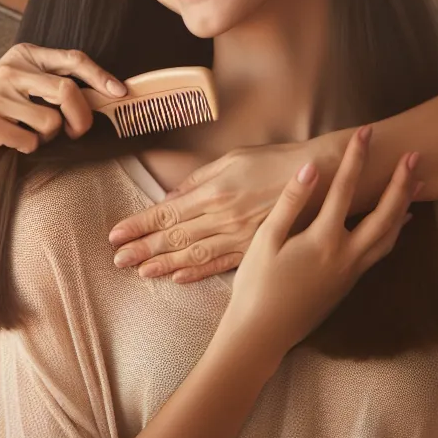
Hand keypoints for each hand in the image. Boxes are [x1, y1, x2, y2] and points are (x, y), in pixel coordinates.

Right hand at [0, 43, 125, 172]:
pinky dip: (29, 148)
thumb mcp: (22, 84)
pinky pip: (31, 142)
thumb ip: (53, 81)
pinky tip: (12, 142)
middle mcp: (9, 70)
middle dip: (81, 118)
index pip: (72, 60)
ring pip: (51, 122)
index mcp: (22, 55)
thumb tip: (104, 92)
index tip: (119, 91)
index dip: (100, 76)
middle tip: (77, 132)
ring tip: (30, 133)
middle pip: (67, 91)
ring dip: (48, 137)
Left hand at [109, 142, 329, 283]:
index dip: (139, 224)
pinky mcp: (256, 250)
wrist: (321, 178)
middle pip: (174, 236)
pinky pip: (221, 265)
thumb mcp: (232, 160)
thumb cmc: (276, 162)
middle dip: (142, 248)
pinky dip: (197, 273)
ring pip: (193, 255)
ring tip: (140, 271)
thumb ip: (199, 180)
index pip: (167, 212)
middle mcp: (223, 217)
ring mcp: (240, 237)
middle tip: (117, 259)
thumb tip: (172, 197)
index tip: (116, 234)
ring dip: (163, 265)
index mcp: (214, 191)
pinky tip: (178, 278)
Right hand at [222, 127, 418, 366]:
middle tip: (414, 156)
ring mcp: (352, 271)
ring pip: (390, 235)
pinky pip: (381, 252)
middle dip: (401, 182)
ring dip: (404, 206)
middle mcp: (346, 254)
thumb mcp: (265, 240)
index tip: (367, 132)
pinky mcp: (349, 283)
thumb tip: (312, 168)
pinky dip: (394, 232)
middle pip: (385, 212)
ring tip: (417, 185)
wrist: (264, 333)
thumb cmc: (257, 285)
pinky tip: (397, 225)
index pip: (345, 188)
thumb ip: (290, 202)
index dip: (357, 157)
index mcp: (323, 239)